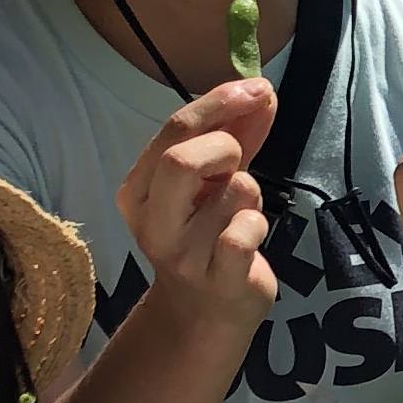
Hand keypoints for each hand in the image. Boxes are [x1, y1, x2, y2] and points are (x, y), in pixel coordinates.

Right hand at [115, 78, 276, 338]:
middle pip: (182, 159)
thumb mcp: (214, 180)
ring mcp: (182, 255)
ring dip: (251, 194)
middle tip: (238, 164)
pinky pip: (245, 232)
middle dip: (225, 149)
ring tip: (240, 214)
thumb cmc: (209, 235)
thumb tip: (263, 91)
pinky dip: (257, 223)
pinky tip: (249, 237)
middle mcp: (152, 220)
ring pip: (233, 191)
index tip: (257, 89)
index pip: (174, 129)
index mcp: (139, 189)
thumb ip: (235, 133)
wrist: (206, 312)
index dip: (220, 101)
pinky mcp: (218, 280)